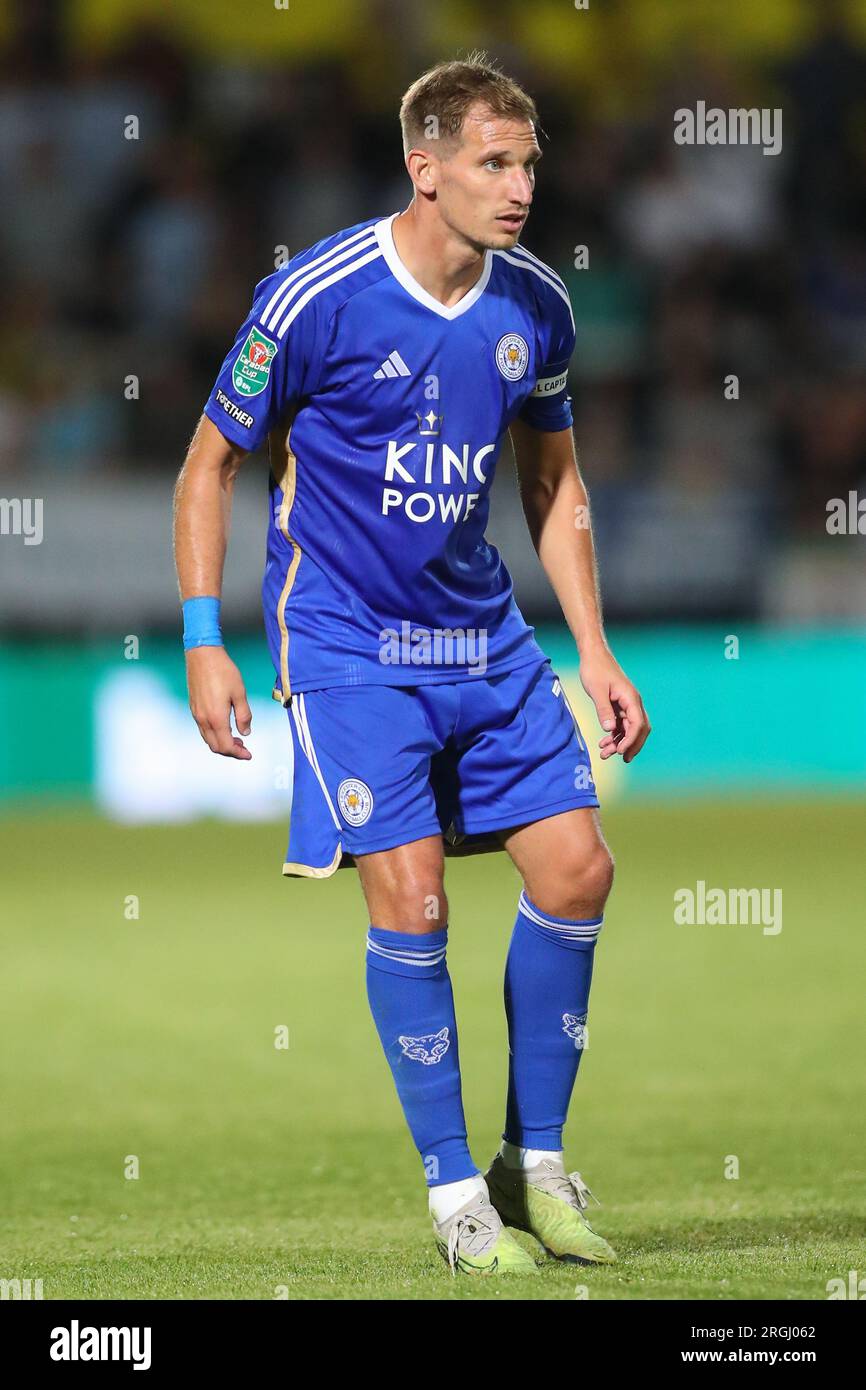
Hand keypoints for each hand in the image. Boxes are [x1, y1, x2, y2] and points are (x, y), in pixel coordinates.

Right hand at [185, 646, 252, 758]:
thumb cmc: (223, 671)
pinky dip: (214, 735)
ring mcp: (196, 714)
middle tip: (244, 748)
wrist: (203, 655)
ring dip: (222, 743)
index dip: (238, 754)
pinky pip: (203, 729)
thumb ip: (244, 716)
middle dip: (230, 751)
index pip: (226, 746)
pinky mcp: (193, 707)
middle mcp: (203, 719)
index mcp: (216, 718)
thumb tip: (246, 733)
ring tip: (236, 739)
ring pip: (208, 739)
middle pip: (215, 746)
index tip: (249, 754)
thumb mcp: (240, 693)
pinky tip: (224, 727)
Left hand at [579, 647, 650, 763]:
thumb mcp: (597, 690)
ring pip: (629, 728)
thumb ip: (603, 710)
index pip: (638, 724)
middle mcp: (632, 703)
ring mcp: (626, 705)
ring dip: (620, 742)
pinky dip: (614, 735)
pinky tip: (604, 743)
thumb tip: (609, 729)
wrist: (593, 656)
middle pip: (639, 729)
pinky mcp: (618, 705)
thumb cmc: (595, 669)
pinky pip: (621, 724)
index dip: (631, 740)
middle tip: (623, 760)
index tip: (620, 751)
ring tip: (606, 754)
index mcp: (630, 698)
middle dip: (632, 745)